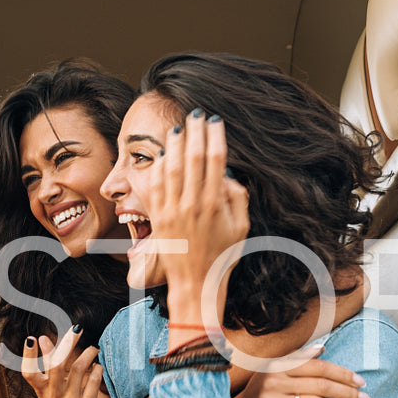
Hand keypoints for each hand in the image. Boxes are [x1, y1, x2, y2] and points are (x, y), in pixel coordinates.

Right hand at [20, 328, 101, 397]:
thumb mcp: (49, 393)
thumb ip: (48, 369)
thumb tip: (43, 338)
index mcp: (42, 392)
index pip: (29, 373)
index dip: (28, 357)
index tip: (31, 339)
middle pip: (56, 365)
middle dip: (66, 343)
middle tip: (76, 329)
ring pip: (79, 369)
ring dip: (88, 354)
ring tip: (93, 349)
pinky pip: (93, 383)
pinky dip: (97, 370)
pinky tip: (98, 367)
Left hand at [147, 111, 249, 329]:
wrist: (195, 283)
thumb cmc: (222, 256)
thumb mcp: (241, 227)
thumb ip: (237, 198)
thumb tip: (226, 173)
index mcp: (215, 204)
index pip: (214, 160)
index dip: (214, 136)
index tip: (215, 121)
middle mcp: (192, 204)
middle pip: (192, 157)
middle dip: (195, 132)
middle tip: (196, 115)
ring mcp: (172, 210)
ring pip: (171, 167)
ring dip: (174, 144)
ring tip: (179, 127)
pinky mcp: (158, 217)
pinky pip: (156, 184)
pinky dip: (159, 166)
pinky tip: (163, 153)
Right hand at [231, 345, 369, 397]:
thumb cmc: (262, 390)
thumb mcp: (275, 369)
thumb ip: (297, 358)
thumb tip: (322, 348)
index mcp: (279, 366)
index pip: (318, 367)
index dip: (342, 374)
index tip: (360, 381)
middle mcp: (274, 382)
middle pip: (319, 386)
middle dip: (346, 392)